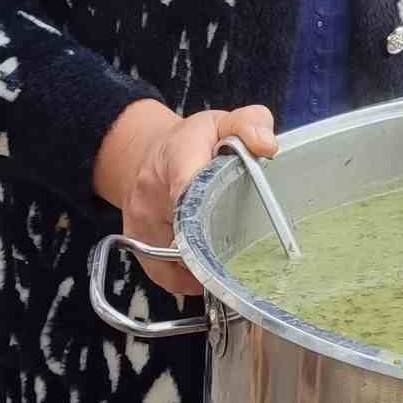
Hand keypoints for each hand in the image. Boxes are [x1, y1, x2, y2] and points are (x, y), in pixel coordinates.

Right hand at [96, 101, 275, 296]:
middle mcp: (151, 191)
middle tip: (246, 256)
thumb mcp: (225, 121)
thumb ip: (251, 123)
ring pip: (173, 260)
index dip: (207, 212)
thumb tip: (267, 146)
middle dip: (216, 248)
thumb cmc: (195, 140)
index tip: (226, 231)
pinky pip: (162, 274)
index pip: (186, 186)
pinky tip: (208, 272)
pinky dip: (188, 280)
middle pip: (183, 232)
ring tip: (230, 263)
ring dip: (204, 268)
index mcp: (178, 155)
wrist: (151, 152)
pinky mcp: (135, 242)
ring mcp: (140, 220)